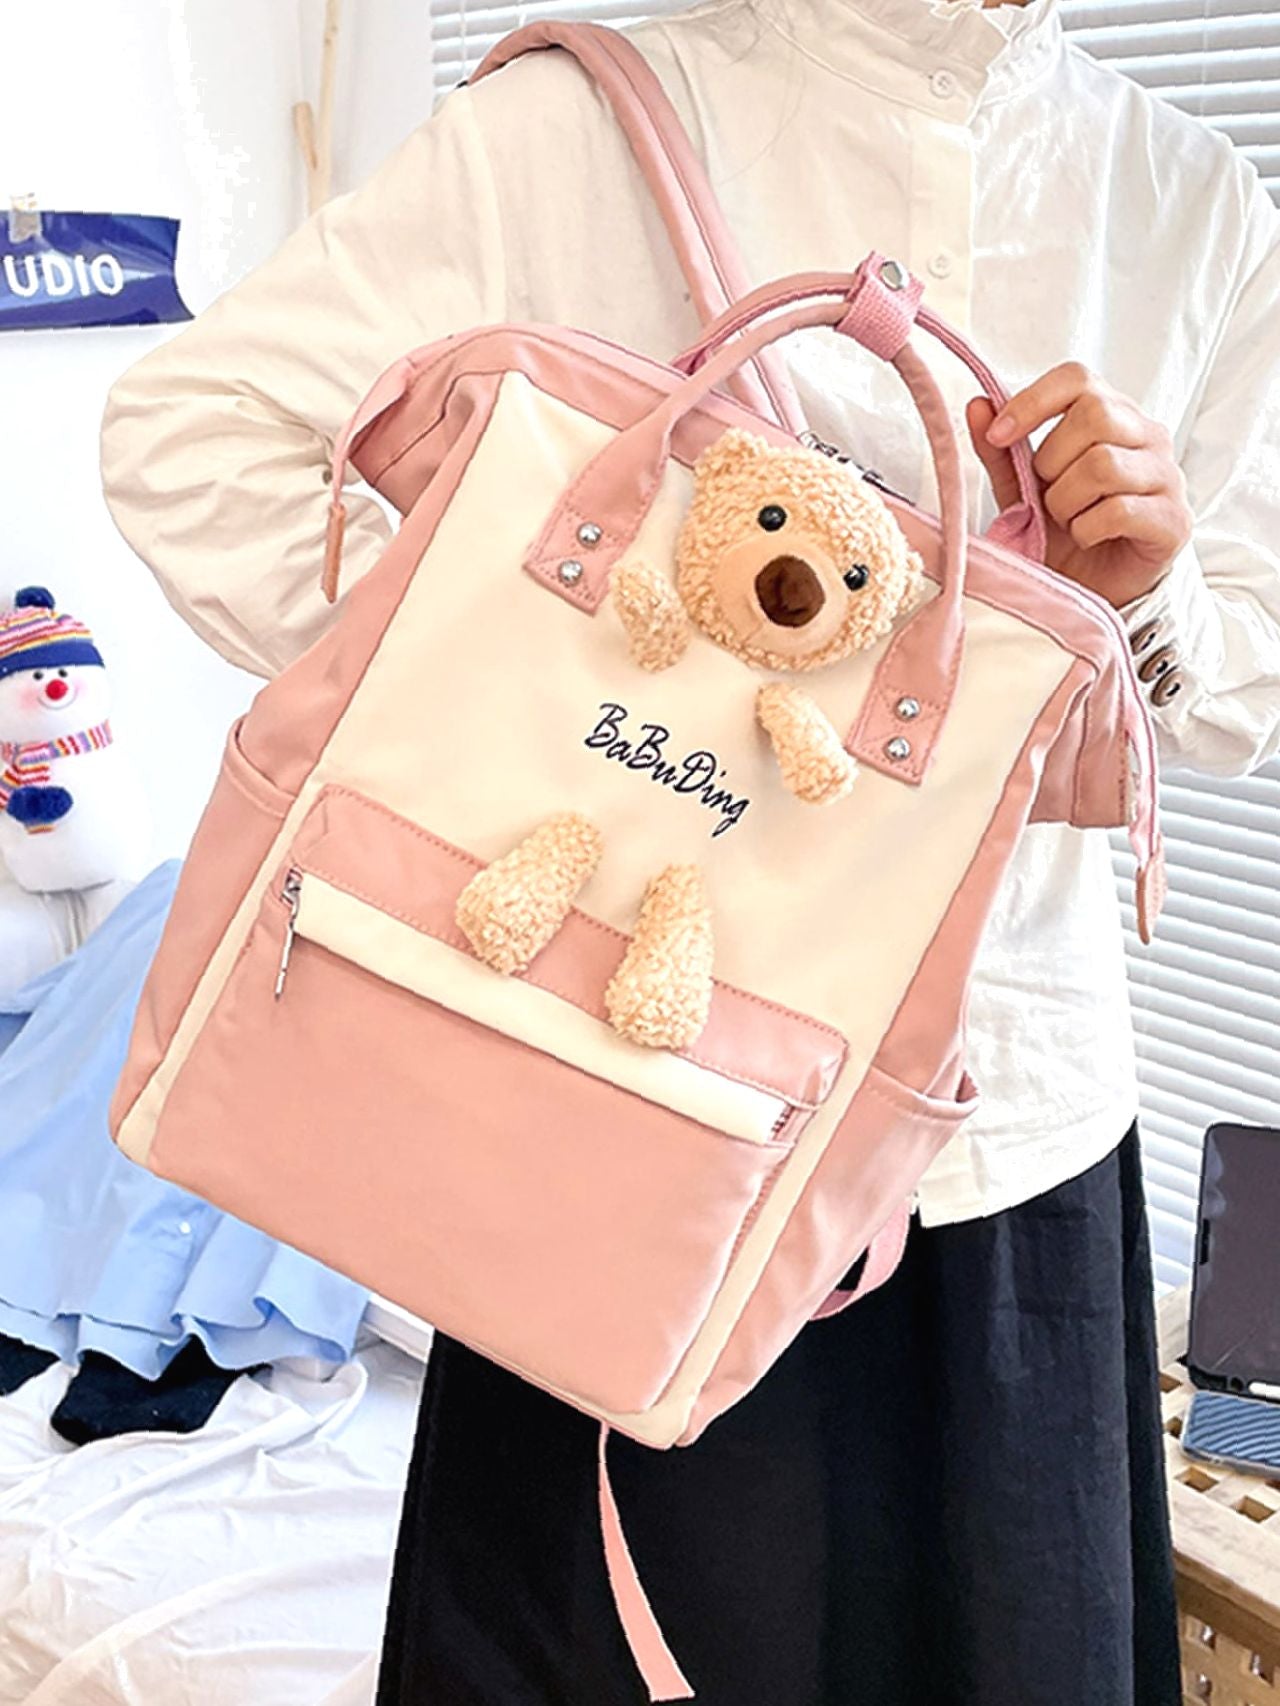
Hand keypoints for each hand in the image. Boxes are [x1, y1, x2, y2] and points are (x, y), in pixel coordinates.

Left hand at [966, 363, 1193, 608]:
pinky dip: (1086, 530)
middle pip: (1095, 414)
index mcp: (1113, 415)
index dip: (1033, 401)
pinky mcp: (1174, 520)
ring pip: (1103, 464)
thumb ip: (1001, 451)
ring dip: (1066, 501)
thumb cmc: (1063, 531)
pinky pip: (1118, 510)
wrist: (1092, 590)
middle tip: (1048, 496)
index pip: (1077, 378)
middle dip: (1052, 462)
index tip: (999, 436)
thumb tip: (978, 405)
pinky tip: (1087, 538)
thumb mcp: (1022, 489)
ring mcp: (1167, 476)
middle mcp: (1148, 435)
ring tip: (1067, 521)